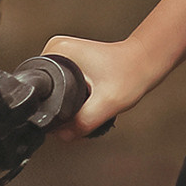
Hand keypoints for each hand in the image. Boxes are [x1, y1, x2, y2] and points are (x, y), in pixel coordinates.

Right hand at [43, 35, 168, 139]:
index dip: (50, 109)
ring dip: (67, 105)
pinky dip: (72, 99)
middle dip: (61, 108)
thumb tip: (60, 135)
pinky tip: (88, 102)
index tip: (73, 115)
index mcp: (56, 51)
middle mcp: (55, 49)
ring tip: (90, 105)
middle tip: (87, 110)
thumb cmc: (132, 74)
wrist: (146, 62)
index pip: (39, 88)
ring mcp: (62, 55)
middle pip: (45, 92)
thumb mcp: (107, 102)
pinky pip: (62, 88)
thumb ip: (82, 121)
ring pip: (54, 92)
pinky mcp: (69, 63)